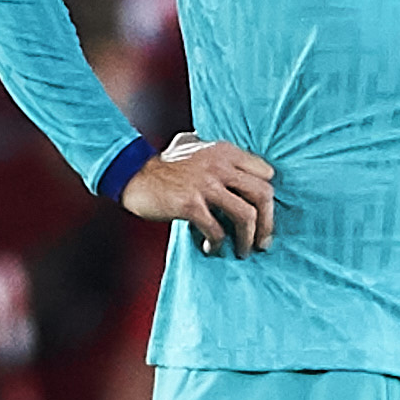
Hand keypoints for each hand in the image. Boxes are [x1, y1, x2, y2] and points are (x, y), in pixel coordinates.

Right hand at [125, 133, 278, 254]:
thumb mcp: (196, 147)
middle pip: (263, 195)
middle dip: (268, 223)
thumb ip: (219, 155)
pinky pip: (216, 229)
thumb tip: (245, 171)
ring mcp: (205, 185)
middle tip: (263, 242)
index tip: (263, 215)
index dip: (267, 198)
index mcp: (225, 151)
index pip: (266, 173)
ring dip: (248, 239)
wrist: (130, 173)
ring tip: (243, 251)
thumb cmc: (165, 166)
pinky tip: (211, 248)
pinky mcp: (189, 204)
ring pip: (246, 215)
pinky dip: (218, 244)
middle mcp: (219, 165)